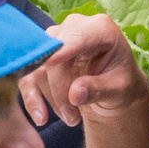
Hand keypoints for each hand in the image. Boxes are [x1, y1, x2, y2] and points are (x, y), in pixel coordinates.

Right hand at [19, 13, 148, 130]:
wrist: (112, 90)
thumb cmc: (121, 83)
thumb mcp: (119, 89)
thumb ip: (99, 89)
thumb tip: (75, 94)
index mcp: (100, 28)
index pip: (77, 36)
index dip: (63, 49)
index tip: (50, 62)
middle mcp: (73, 29)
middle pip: (53, 53)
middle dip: (60, 88)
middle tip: (73, 118)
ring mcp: (54, 42)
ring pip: (39, 68)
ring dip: (52, 98)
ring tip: (72, 119)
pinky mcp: (40, 59)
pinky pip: (27, 78)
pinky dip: (33, 99)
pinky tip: (41, 118)